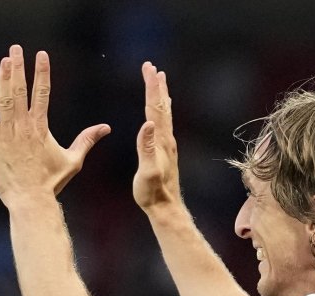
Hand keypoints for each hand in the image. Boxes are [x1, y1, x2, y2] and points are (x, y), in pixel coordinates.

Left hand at [0, 45, 110, 206]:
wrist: (29, 199)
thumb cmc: (51, 182)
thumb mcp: (73, 160)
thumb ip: (87, 140)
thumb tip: (106, 128)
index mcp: (40, 127)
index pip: (42, 92)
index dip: (42, 72)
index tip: (41, 54)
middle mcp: (23, 126)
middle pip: (20, 90)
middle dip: (19, 67)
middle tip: (16, 48)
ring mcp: (5, 133)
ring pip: (3, 100)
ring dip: (3, 78)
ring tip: (4, 61)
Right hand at [133, 61, 182, 212]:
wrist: (165, 208)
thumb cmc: (153, 193)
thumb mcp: (147, 171)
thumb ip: (146, 147)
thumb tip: (147, 123)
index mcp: (161, 140)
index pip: (155, 107)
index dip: (151, 87)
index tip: (149, 68)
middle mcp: (166, 139)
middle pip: (162, 106)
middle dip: (156, 85)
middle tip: (152, 67)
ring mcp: (167, 145)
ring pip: (164, 114)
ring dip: (161, 96)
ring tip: (159, 82)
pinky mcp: (165, 152)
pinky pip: (164, 124)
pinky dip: (162, 112)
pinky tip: (160, 114)